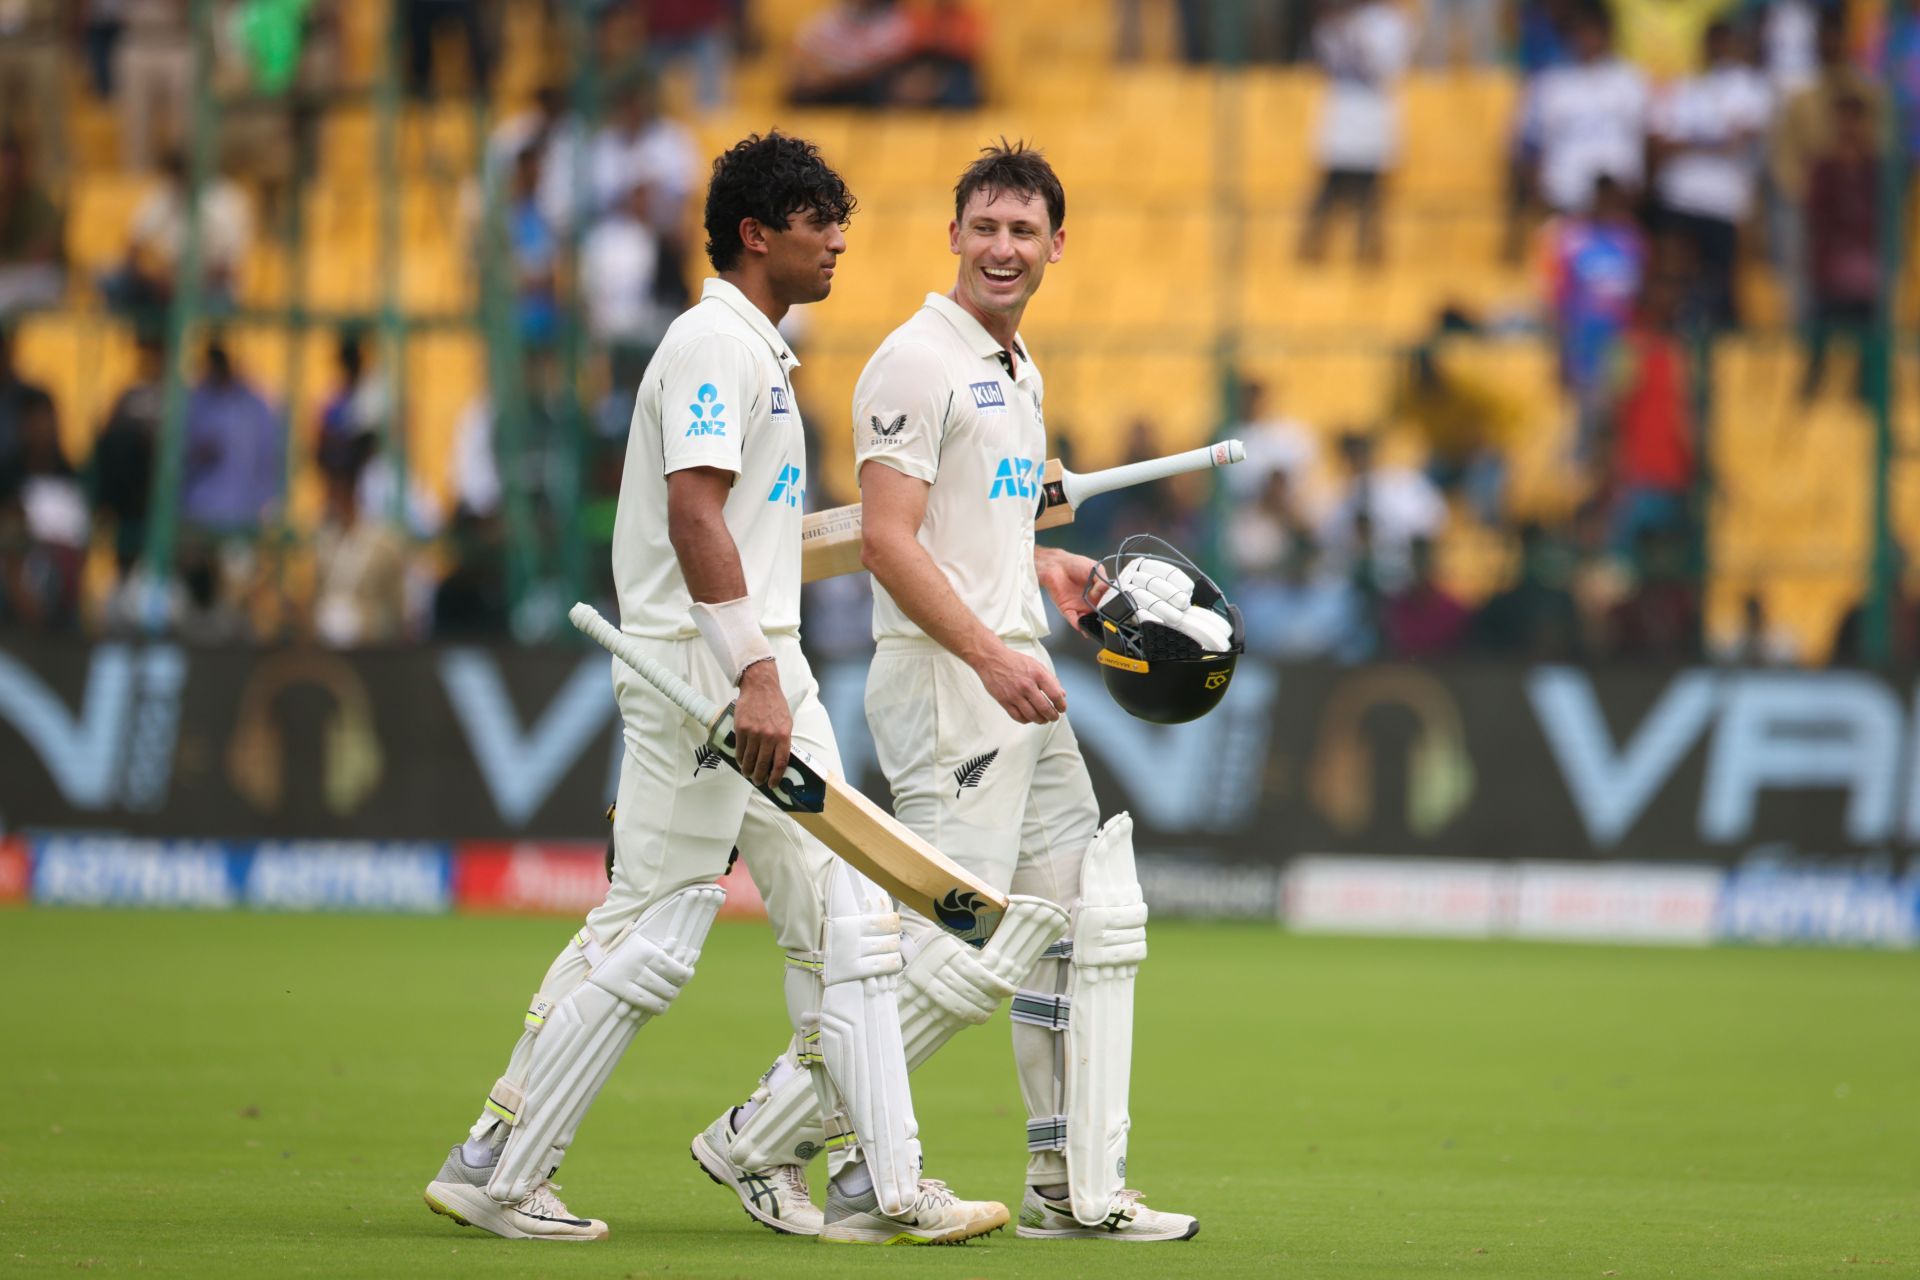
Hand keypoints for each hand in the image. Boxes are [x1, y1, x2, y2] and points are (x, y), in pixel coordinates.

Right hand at [731, 659, 791, 788]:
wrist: (760, 687)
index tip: (772, 784)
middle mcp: (769, 735)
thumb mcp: (787, 722)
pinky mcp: (741, 728)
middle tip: (758, 781)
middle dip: (760, 776)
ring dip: (747, 770)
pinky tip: (740, 762)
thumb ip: (784, 740)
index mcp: (783, 735)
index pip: (780, 762)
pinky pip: (739, 749)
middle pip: (763, 763)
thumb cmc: (775, 705)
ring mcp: (754, 732)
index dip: (776, 776)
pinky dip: (739, 758)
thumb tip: (778, 759)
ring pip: (749, 758)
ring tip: (747, 774)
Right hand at [973, 639, 1066, 724]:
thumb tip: (1062, 694)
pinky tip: (1029, 718)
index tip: (1062, 709)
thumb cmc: (1014, 661)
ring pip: (1032, 715)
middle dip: (1052, 716)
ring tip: (1043, 719)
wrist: (991, 659)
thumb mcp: (1036, 665)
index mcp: (1037, 674)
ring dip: (1041, 720)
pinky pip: (1018, 717)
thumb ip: (1051, 679)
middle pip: (1045, 708)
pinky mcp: (1004, 701)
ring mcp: (1014, 694)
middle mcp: (1027, 685)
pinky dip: (1026, 720)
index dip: (1061, 705)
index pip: (1055, 695)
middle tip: (1054, 717)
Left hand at [1035, 548, 1103, 634]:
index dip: (1110, 607)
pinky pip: (1074, 620)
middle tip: (1105, 620)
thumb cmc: (1074, 565)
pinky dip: (1078, 624)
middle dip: (1102, 619)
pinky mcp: (1068, 609)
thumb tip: (1103, 592)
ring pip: (1088, 620)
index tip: (1112, 610)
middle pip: (1099, 614)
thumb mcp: (1096, 569)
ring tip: (1095, 626)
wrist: (1056, 565)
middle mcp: (1090, 601)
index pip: (1107, 603)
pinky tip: (1081, 625)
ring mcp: (1079, 606)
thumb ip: (1103, 581)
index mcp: (1099, 592)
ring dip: (1091, 625)